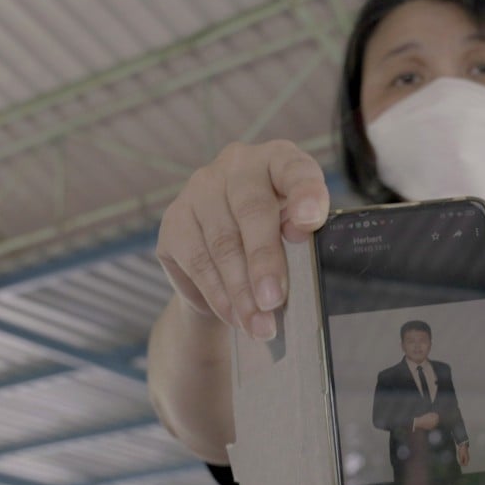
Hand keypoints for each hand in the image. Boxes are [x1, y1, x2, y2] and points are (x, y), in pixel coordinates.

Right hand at [156, 141, 329, 339]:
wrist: (229, 261)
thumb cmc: (277, 242)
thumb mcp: (298, 236)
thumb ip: (301, 236)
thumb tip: (299, 241)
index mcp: (279, 160)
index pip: (295, 169)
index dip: (305, 194)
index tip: (310, 222)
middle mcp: (238, 165)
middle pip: (252, 210)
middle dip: (265, 261)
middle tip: (274, 301)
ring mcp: (201, 188)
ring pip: (223, 243)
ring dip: (242, 291)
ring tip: (260, 325)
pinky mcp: (175, 219)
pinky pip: (197, 261)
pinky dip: (219, 295)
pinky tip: (235, 316)